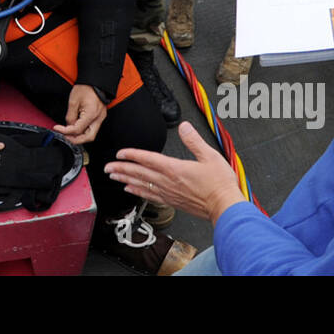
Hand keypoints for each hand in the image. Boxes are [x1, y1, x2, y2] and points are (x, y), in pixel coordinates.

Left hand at [53, 85, 106, 144]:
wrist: (94, 81)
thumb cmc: (86, 88)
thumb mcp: (73, 102)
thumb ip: (70, 116)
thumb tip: (68, 126)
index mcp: (91, 114)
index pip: (77, 130)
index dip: (65, 131)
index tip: (58, 128)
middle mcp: (98, 118)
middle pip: (89, 137)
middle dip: (76, 139)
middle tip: (66, 137)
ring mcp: (100, 118)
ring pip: (91, 134)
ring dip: (80, 136)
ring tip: (70, 133)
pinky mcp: (100, 116)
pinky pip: (92, 128)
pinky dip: (84, 130)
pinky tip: (77, 128)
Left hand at [104, 122, 244, 223]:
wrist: (225, 207)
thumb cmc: (220, 185)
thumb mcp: (210, 156)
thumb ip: (194, 140)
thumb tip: (184, 126)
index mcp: (175, 169)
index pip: (148, 159)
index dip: (132, 154)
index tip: (120, 153)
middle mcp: (168, 182)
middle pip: (139, 173)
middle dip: (121, 168)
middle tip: (107, 167)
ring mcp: (169, 193)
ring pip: (142, 185)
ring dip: (126, 179)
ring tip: (113, 177)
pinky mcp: (173, 202)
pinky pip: (150, 195)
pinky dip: (138, 192)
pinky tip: (131, 190)